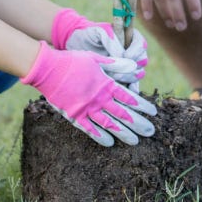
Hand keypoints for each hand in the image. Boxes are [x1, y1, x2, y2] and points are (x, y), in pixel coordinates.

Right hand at [21, 43, 156, 145]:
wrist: (48, 68)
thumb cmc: (72, 61)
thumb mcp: (95, 58)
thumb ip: (115, 65)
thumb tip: (134, 67)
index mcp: (106, 84)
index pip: (130, 98)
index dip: (143, 106)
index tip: (153, 113)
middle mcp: (99, 98)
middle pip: (123, 114)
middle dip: (138, 123)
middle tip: (151, 131)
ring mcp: (87, 108)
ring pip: (110, 124)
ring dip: (124, 133)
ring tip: (135, 141)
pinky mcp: (74, 115)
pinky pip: (89, 129)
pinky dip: (100, 136)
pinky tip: (110, 143)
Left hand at [50, 8, 147, 85]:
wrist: (74, 44)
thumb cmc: (88, 34)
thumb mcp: (99, 32)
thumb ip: (111, 41)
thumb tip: (122, 56)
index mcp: (128, 38)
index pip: (141, 44)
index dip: (136, 51)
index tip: (126, 56)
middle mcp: (130, 52)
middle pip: (142, 61)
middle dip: (132, 67)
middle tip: (119, 70)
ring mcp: (126, 66)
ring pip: (137, 74)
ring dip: (128, 78)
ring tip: (115, 78)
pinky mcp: (120, 78)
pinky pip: (130, 85)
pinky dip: (129, 89)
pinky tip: (123, 92)